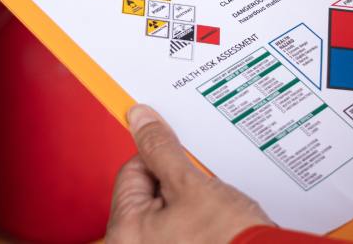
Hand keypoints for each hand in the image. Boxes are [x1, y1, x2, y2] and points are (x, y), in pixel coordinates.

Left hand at [107, 105, 272, 243]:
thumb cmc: (226, 238)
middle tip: (200, 177)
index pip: (132, 171)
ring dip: (191, 194)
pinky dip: (197, 212)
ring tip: (212, 199)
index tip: (177, 145)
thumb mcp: (190, 183)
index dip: (159, 154)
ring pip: (169, 205)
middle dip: (177, 177)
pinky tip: (216, 211)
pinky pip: (181, 222)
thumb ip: (160, 149)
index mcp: (126, 231)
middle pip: (150, 189)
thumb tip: (141, 121)